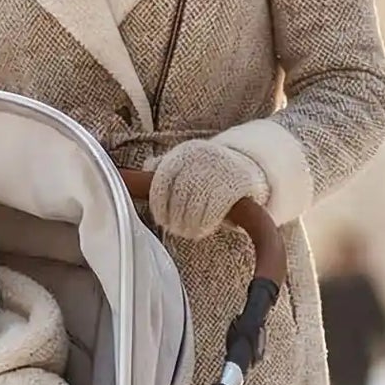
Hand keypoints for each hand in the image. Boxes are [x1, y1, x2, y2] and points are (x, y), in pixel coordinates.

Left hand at [148, 139, 266, 239]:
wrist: (248, 166)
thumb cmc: (209, 171)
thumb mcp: (185, 163)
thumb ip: (163, 168)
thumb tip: (136, 175)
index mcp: (184, 153)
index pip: (162, 180)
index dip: (158, 204)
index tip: (160, 219)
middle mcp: (201, 157)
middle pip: (179, 195)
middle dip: (174, 216)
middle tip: (173, 229)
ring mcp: (219, 170)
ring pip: (195, 204)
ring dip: (189, 224)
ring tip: (187, 232)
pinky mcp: (236, 183)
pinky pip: (214, 209)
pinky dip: (205, 223)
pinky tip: (203, 229)